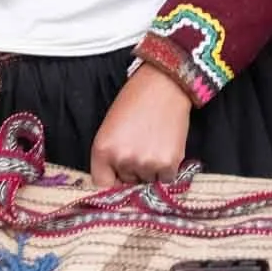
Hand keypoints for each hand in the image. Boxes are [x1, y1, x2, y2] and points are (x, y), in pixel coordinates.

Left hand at [89, 64, 193, 186]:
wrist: (164, 85)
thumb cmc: (135, 102)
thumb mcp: (110, 128)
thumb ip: (108, 158)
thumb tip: (118, 184)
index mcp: (102, 150)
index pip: (102, 185)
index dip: (112, 181)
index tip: (119, 177)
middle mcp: (123, 159)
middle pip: (127, 183)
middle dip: (132, 171)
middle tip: (141, 147)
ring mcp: (147, 163)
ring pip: (147, 181)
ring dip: (151, 170)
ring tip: (154, 143)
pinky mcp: (169, 163)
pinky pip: (166, 179)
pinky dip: (167, 169)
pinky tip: (166, 147)